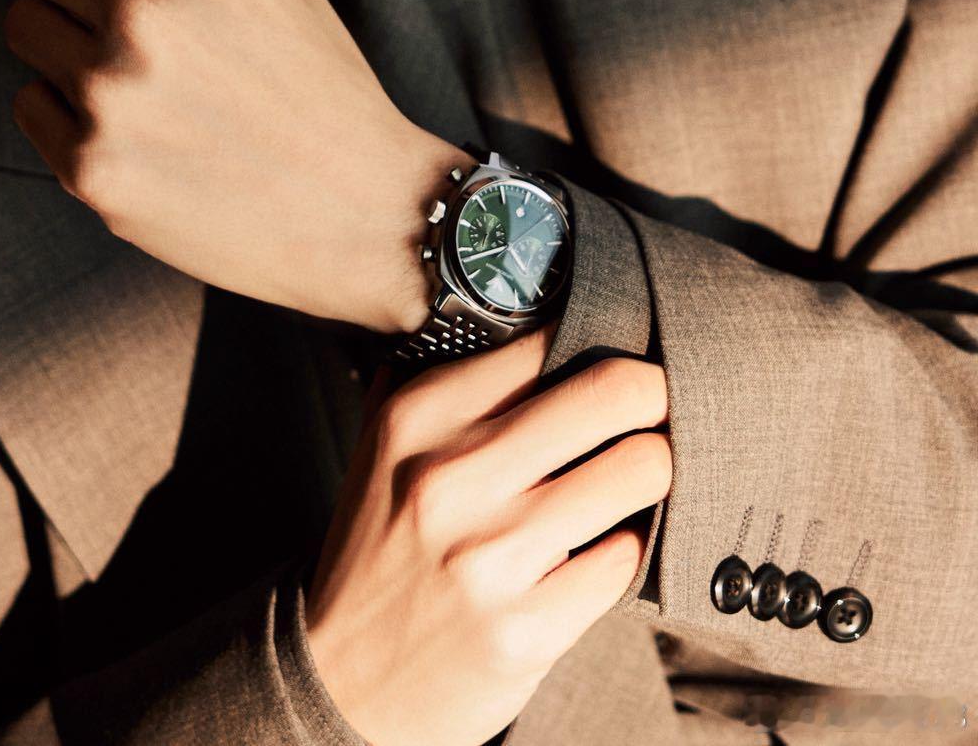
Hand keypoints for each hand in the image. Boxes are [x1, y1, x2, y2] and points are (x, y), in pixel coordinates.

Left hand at [4, 0, 467, 332]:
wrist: (363, 211)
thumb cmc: (320, 80)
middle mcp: (144, 13)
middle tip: (120, 9)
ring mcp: (111, 94)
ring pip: (22, 27)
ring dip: (64, 41)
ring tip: (140, 76)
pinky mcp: (89, 168)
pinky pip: (30, 105)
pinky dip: (69, 112)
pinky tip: (139, 129)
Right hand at [304, 336, 670, 745]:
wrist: (341, 680)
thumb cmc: (381, 548)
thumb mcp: (387, 447)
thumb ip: (447, 378)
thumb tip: (537, 317)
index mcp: (418, 417)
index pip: (549, 341)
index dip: (600, 341)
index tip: (619, 352)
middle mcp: (452, 478)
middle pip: (614, 394)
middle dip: (653, 394)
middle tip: (655, 406)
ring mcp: (491, 558)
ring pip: (639, 470)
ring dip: (653, 470)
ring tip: (635, 474)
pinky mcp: (528, 629)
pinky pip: (625, 558)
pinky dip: (625, 548)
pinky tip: (600, 546)